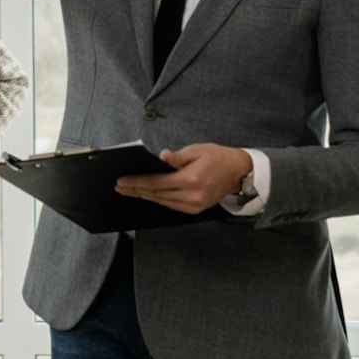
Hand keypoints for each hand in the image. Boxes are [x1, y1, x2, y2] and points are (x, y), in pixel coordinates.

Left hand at [115, 144, 251, 214]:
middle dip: (136, 190)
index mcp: (190, 179)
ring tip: (130, 191)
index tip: (122, 181)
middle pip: (156, 194)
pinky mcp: (196, 209)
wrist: (238, 171)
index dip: (137, 182)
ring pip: (163, 201)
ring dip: (145, 196)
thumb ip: (177, 157)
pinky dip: (158, 200)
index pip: (156, 182)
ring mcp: (194, 205)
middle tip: (120, 187)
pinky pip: (172, 205)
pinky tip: (148, 195)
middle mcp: (191, 195)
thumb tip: (161, 157)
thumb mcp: (196, 150)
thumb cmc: (218, 157)